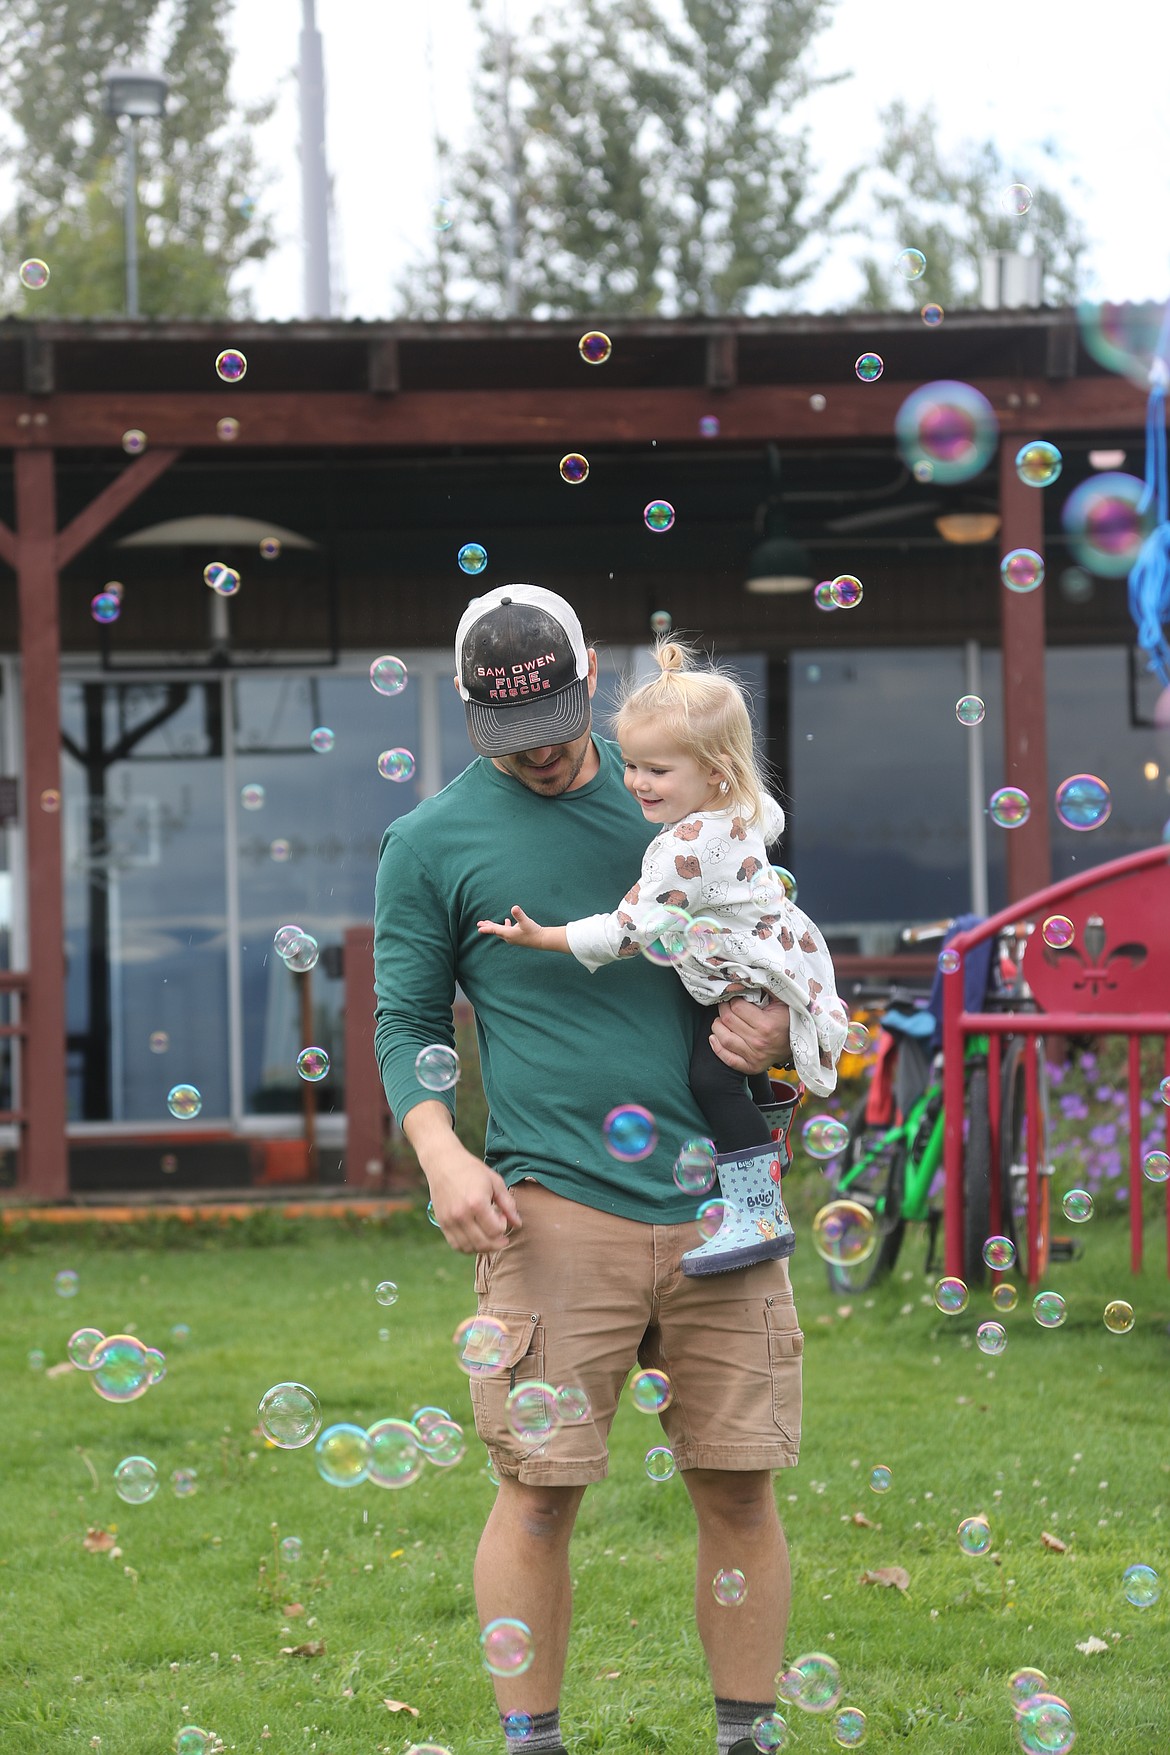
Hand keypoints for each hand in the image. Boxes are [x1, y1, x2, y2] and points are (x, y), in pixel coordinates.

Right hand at [425, 1132, 522, 1254]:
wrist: (443, 1163)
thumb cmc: (472, 1170)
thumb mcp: (495, 1182)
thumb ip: (508, 1204)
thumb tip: (518, 1224)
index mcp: (477, 1203)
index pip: (495, 1230)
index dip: (504, 1227)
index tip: (503, 1217)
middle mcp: (462, 1214)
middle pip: (483, 1243)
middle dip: (497, 1243)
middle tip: (503, 1237)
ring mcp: (450, 1220)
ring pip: (469, 1248)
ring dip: (483, 1247)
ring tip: (489, 1237)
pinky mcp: (442, 1223)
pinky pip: (456, 1245)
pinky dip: (468, 1247)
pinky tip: (475, 1238)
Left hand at [477, 905, 547, 947]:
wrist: (542, 940)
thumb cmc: (533, 931)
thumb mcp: (526, 921)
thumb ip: (519, 915)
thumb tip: (514, 907)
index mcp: (508, 933)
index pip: (495, 930)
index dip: (486, 928)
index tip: (479, 928)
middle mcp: (509, 937)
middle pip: (495, 931)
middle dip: (488, 927)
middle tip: (479, 924)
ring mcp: (513, 938)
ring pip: (501, 931)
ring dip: (495, 927)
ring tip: (489, 923)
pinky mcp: (517, 937)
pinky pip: (507, 931)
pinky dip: (505, 926)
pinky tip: (507, 921)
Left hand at [710, 995, 791, 1074]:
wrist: (798, 1043)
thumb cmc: (788, 1020)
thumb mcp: (782, 1001)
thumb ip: (768, 988)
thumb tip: (751, 974)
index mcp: (766, 1025)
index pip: (737, 1007)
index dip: (732, 1000)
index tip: (734, 998)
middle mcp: (759, 1042)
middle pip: (728, 1021)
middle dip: (723, 1009)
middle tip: (725, 1005)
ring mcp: (755, 1056)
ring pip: (724, 1039)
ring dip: (717, 1026)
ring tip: (720, 1020)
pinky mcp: (752, 1066)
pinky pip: (728, 1059)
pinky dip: (717, 1048)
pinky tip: (714, 1038)